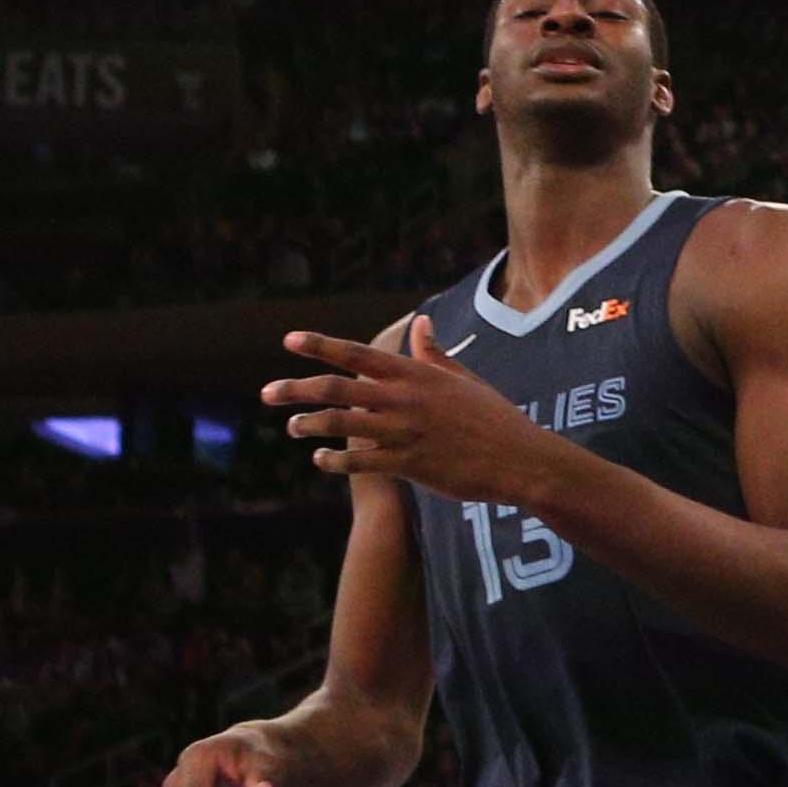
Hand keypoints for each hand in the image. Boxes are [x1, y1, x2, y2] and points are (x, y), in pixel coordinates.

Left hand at [262, 317, 566, 503]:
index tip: (289, 340)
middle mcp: (405, 399)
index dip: (321, 346)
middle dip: (296, 389)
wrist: (520, 459)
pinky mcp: (408, 464)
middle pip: (337, 388)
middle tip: (267, 393)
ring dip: (309, 425)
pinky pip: (359, 462)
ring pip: (341, 424)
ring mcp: (405, 432)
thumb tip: (421, 322)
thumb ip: (434, 354)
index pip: (359, 354)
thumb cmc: (494, 418)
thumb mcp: (465, 380)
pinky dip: (333, 460)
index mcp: (418, 375)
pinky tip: (320, 460)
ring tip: (293, 427)